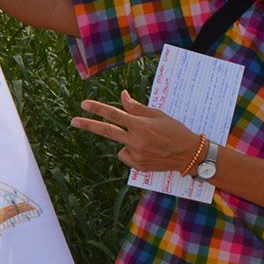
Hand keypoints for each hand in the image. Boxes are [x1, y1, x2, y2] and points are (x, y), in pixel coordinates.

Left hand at [72, 91, 200, 171]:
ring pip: (120, 145)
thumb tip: (122, 96)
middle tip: (74, 121)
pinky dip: (132, 152)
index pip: (115, 114)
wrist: (189, 155)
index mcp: (141, 126)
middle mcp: (136, 141)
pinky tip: (147, 151)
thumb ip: (137, 108)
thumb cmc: (175, 131)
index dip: (98, 109)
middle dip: (89, 125)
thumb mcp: (158, 115)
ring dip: (126, 141)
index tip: (84, 104)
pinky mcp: (138, 166)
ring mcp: (136, 155)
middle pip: (107, 131)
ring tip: (147, 142)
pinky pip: (126, 156)